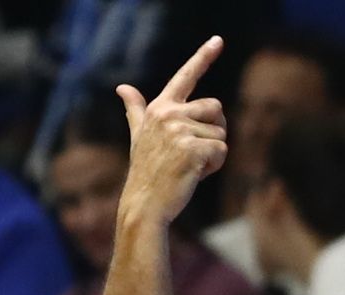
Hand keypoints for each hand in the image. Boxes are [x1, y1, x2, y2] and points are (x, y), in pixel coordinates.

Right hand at [116, 36, 228, 226]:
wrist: (144, 204)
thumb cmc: (146, 172)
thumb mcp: (139, 135)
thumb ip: (136, 109)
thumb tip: (122, 88)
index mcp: (160, 108)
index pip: (185, 77)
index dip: (203, 57)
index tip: (218, 40)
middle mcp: (168, 114)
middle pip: (216, 108)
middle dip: (214, 131)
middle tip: (193, 153)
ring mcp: (179, 130)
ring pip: (221, 133)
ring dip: (213, 152)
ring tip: (189, 165)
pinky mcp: (192, 148)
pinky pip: (222, 151)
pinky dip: (214, 166)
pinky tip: (194, 174)